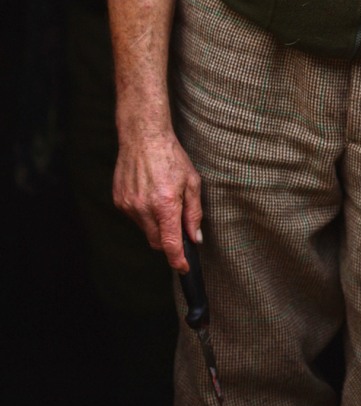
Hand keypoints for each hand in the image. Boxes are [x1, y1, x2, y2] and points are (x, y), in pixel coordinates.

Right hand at [113, 130, 202, 271]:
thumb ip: (194, 213)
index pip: (170, 244)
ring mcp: (129, 206)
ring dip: (156, 224)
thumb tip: (195, 238)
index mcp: (165, 204)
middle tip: (177, 222)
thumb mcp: (191, 182)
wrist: (143, 137)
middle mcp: (144, 208)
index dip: (178, 260)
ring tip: (161, 198)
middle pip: (157, 242)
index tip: (184, 268)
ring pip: (145, 230)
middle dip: (169, 240)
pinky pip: (134, 218)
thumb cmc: (171, 156)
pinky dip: (144, 213)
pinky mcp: (119, 201)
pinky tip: (149, 193)